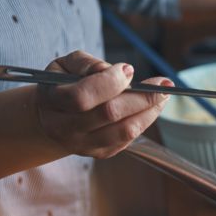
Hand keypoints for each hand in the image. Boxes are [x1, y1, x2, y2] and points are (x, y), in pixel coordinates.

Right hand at [36, 51, 171, 158]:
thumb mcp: (64, 66)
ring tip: (164, 94)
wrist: (50, 118)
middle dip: (142, 96)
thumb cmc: (62, 85)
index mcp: (52, 102)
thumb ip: (86, 63)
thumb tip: (112, 69)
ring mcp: (83, 144)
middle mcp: (65, 128)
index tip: (128, 68)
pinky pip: (129, 139)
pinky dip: (145, 120)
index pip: (82, 96)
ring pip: (125, 130)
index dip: (110, 82)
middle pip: (110, 114)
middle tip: (164, 83)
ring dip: (150, 111)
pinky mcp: (100, 153)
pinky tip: (152, 106)